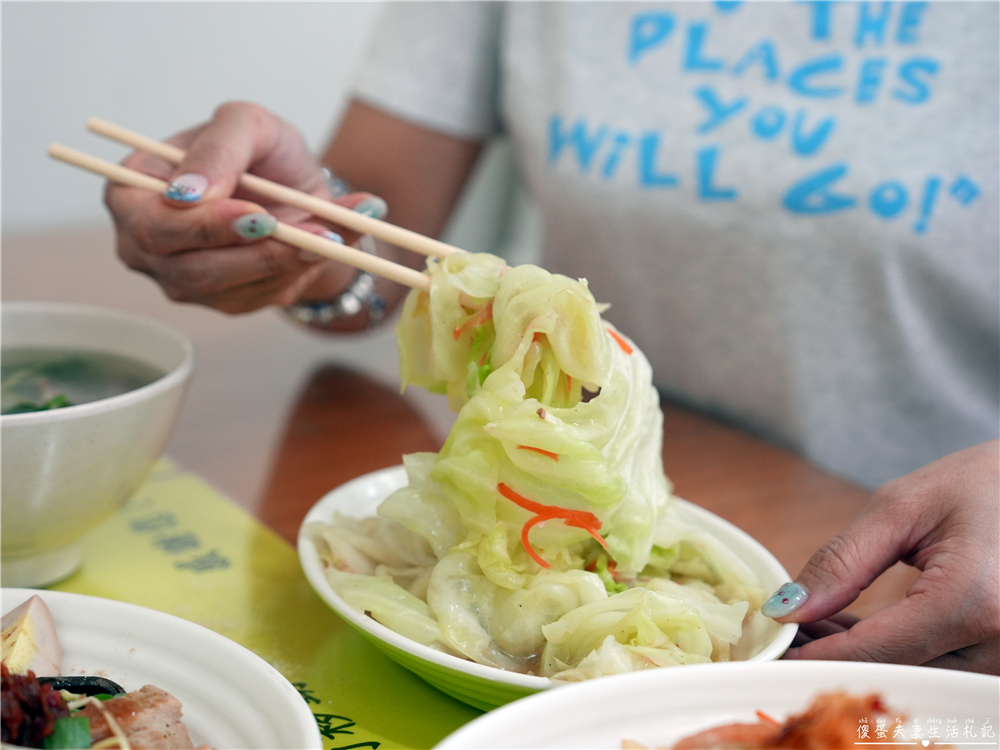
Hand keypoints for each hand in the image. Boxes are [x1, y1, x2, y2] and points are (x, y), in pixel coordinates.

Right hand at [104, 101, 382, 313]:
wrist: (295, 190)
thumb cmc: (259, 152)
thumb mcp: (246, 124)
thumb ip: (221, 145)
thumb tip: (192, 191)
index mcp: (131, 192)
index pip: (151, 223)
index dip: (203, 224)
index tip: (256, 213)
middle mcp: (145, 245)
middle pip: (187, 269)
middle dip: (252, 250)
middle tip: (307, 232)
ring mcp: (181, 279)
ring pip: (229, 288)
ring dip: (284, 262)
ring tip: (329, 233)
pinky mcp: (224, 300)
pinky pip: (258, 295)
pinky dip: (297, 271)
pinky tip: (325, 246)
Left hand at [763, 440, 998, 673]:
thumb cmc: (982, 483)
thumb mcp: (901, 508)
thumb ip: (843, 561)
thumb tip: (788, 609)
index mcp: (973, 599)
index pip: (877, 650)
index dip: (816, 655)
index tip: (774, 649)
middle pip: (893, 670)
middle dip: (831, 655)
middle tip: (785, 629)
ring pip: (913, 674)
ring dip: (858, 656)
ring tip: (810, 621)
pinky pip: (935, 666)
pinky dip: (889, 651)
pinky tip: (846, 626)